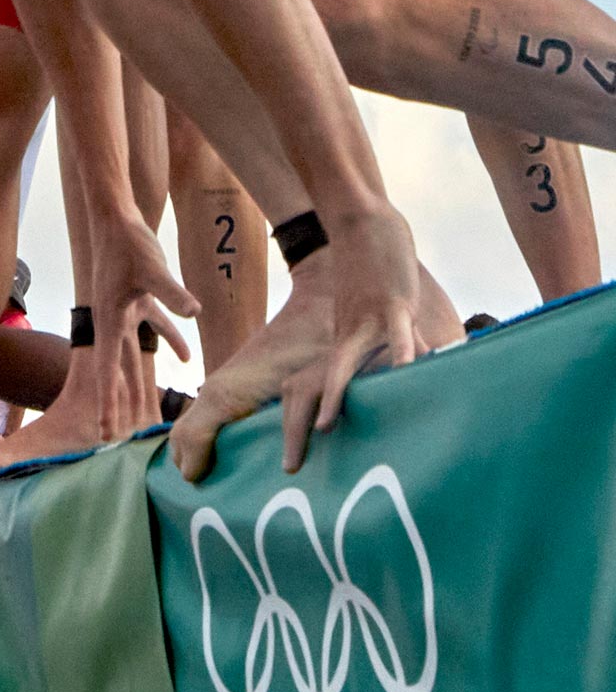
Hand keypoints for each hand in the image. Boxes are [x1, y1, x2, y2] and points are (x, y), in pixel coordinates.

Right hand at [84, 212, 195, 436]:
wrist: (117, 217)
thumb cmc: (128, 241)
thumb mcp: (152, 268)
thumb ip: (173, 292)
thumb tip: (195, 313)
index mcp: (109, 320)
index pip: (106, 372)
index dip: (107, 404)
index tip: (104, 432)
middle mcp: (112, 321)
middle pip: (115, 372)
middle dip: (118, 404)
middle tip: (115, 437)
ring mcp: (124, 311)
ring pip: (133, 357)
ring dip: (141, 382)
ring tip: (146, 412)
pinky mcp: (138, 300)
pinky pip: (154, 329)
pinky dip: (170, 343)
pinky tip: (185, 361)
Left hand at [289, 207, 431, 470]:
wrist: (362, 223)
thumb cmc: (370, 277)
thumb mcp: (367, 323)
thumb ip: (379, 356)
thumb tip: (398, 390)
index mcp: (334, 349)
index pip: (303, 395)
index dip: (292, 428)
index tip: (286, 465)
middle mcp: (341, 341)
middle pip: (307, 389)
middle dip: (296, 428)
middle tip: (286, 468)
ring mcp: (363, 322)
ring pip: (343, 364)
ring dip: (334, 395)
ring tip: (325, 428)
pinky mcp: (389, 304)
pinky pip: (394, 334)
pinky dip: (400, 354)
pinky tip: (405, 374)